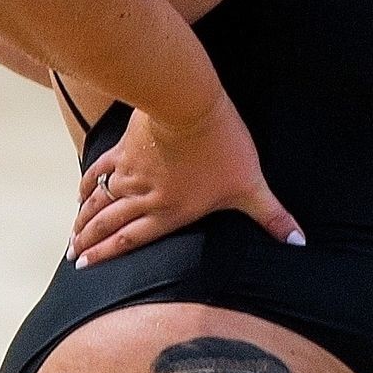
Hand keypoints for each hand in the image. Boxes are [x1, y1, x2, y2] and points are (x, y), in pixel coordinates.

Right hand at [68, 93, 304, 266]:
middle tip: (73, 254)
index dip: (107, 255)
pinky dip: (88, 183)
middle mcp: (143, 198)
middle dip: (88, 242)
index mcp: (169, 213)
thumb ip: (273, 217)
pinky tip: (80, 192)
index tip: (84, 266)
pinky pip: (100, 170)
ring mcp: (130, 173)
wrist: (188, 105)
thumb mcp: (251, 186)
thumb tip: (300, 240)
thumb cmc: (222, 147)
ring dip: (83, 218)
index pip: (131, 240)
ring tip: (72, 234)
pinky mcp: (125, 148)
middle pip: (108, 224)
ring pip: (100, 201)